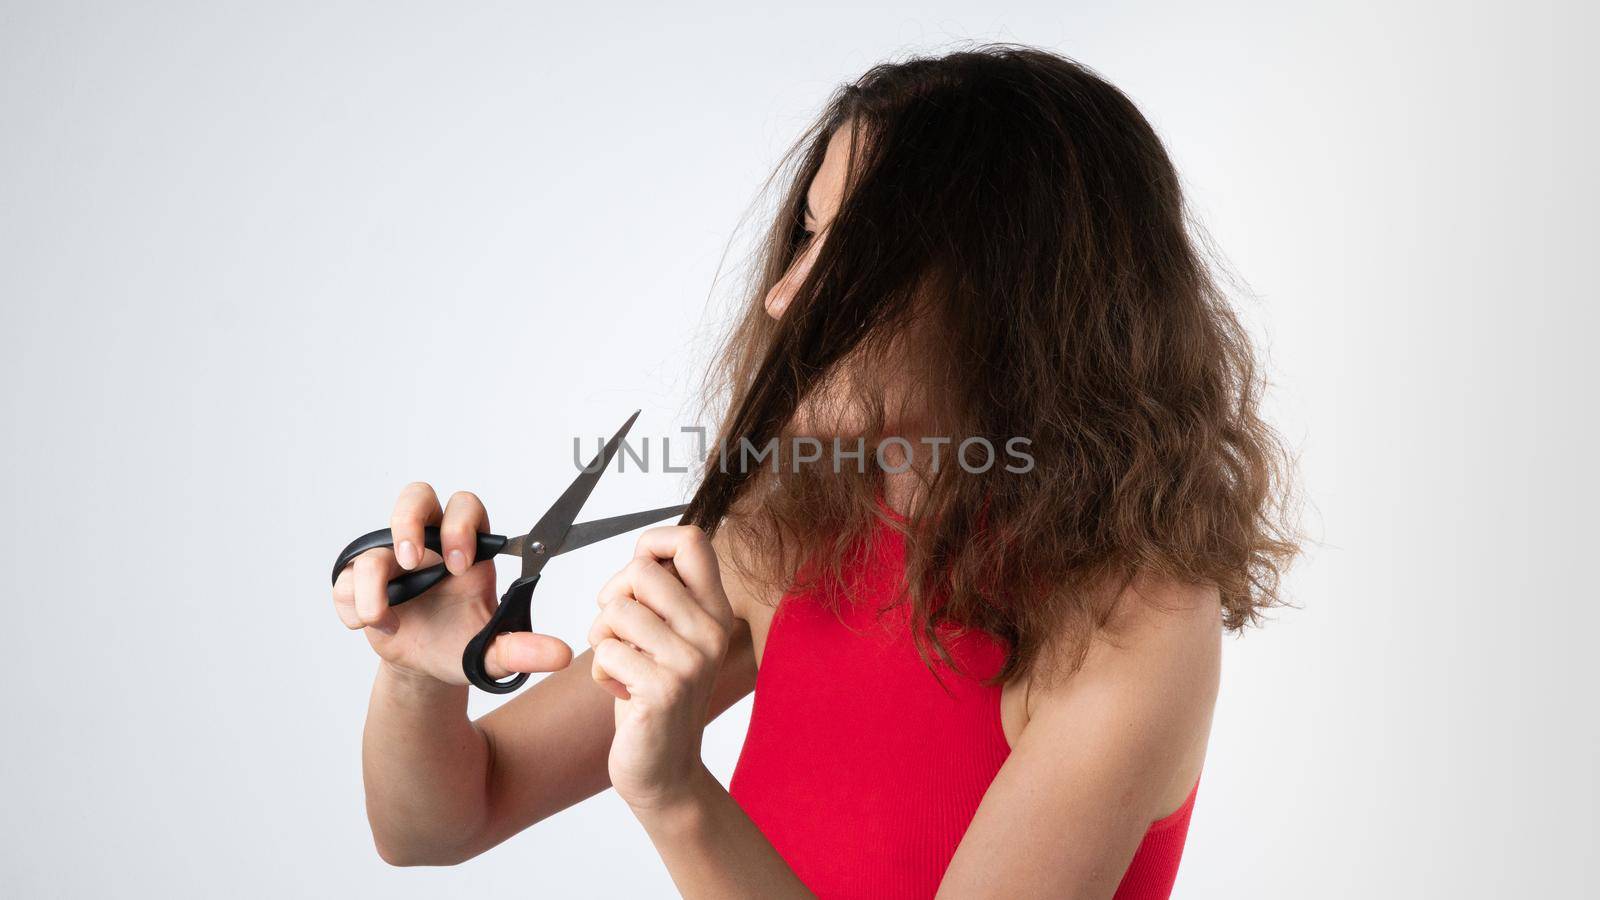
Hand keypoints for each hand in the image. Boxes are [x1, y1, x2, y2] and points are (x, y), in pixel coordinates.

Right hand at [332, 482, 572, 685]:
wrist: (426, 668)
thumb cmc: (461, 644)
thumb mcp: (492, 652)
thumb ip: (522, 650)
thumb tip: (560, 655)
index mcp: (467, 548)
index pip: (466, 508)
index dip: (461, 526)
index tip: (460, 565)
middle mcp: (428, 545)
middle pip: (415, 498)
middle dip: (408, 522)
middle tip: (412, 560)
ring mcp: (390, 561)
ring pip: (371, 546)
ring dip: (371, 580)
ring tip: (383, 617)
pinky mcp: (359, 582)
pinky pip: (344, 579)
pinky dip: (351, 604)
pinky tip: (369, 626)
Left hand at [589, 526, 733, 811]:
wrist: (664, 769)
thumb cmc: (656, 694)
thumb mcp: (670, 636)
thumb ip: (664, 595)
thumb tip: (645, 553)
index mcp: (714, 610)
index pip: (691, 540)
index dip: (650, 544)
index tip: (636, 578)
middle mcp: (711, 630)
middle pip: (641, 571)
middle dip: (612, 596)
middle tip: (620, 631)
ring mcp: (691, 660)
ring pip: (617, 609)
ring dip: (602, 637)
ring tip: (621, 665)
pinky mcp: (665, 689)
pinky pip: (607, 650)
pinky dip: (602, 670)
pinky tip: (622, 691)